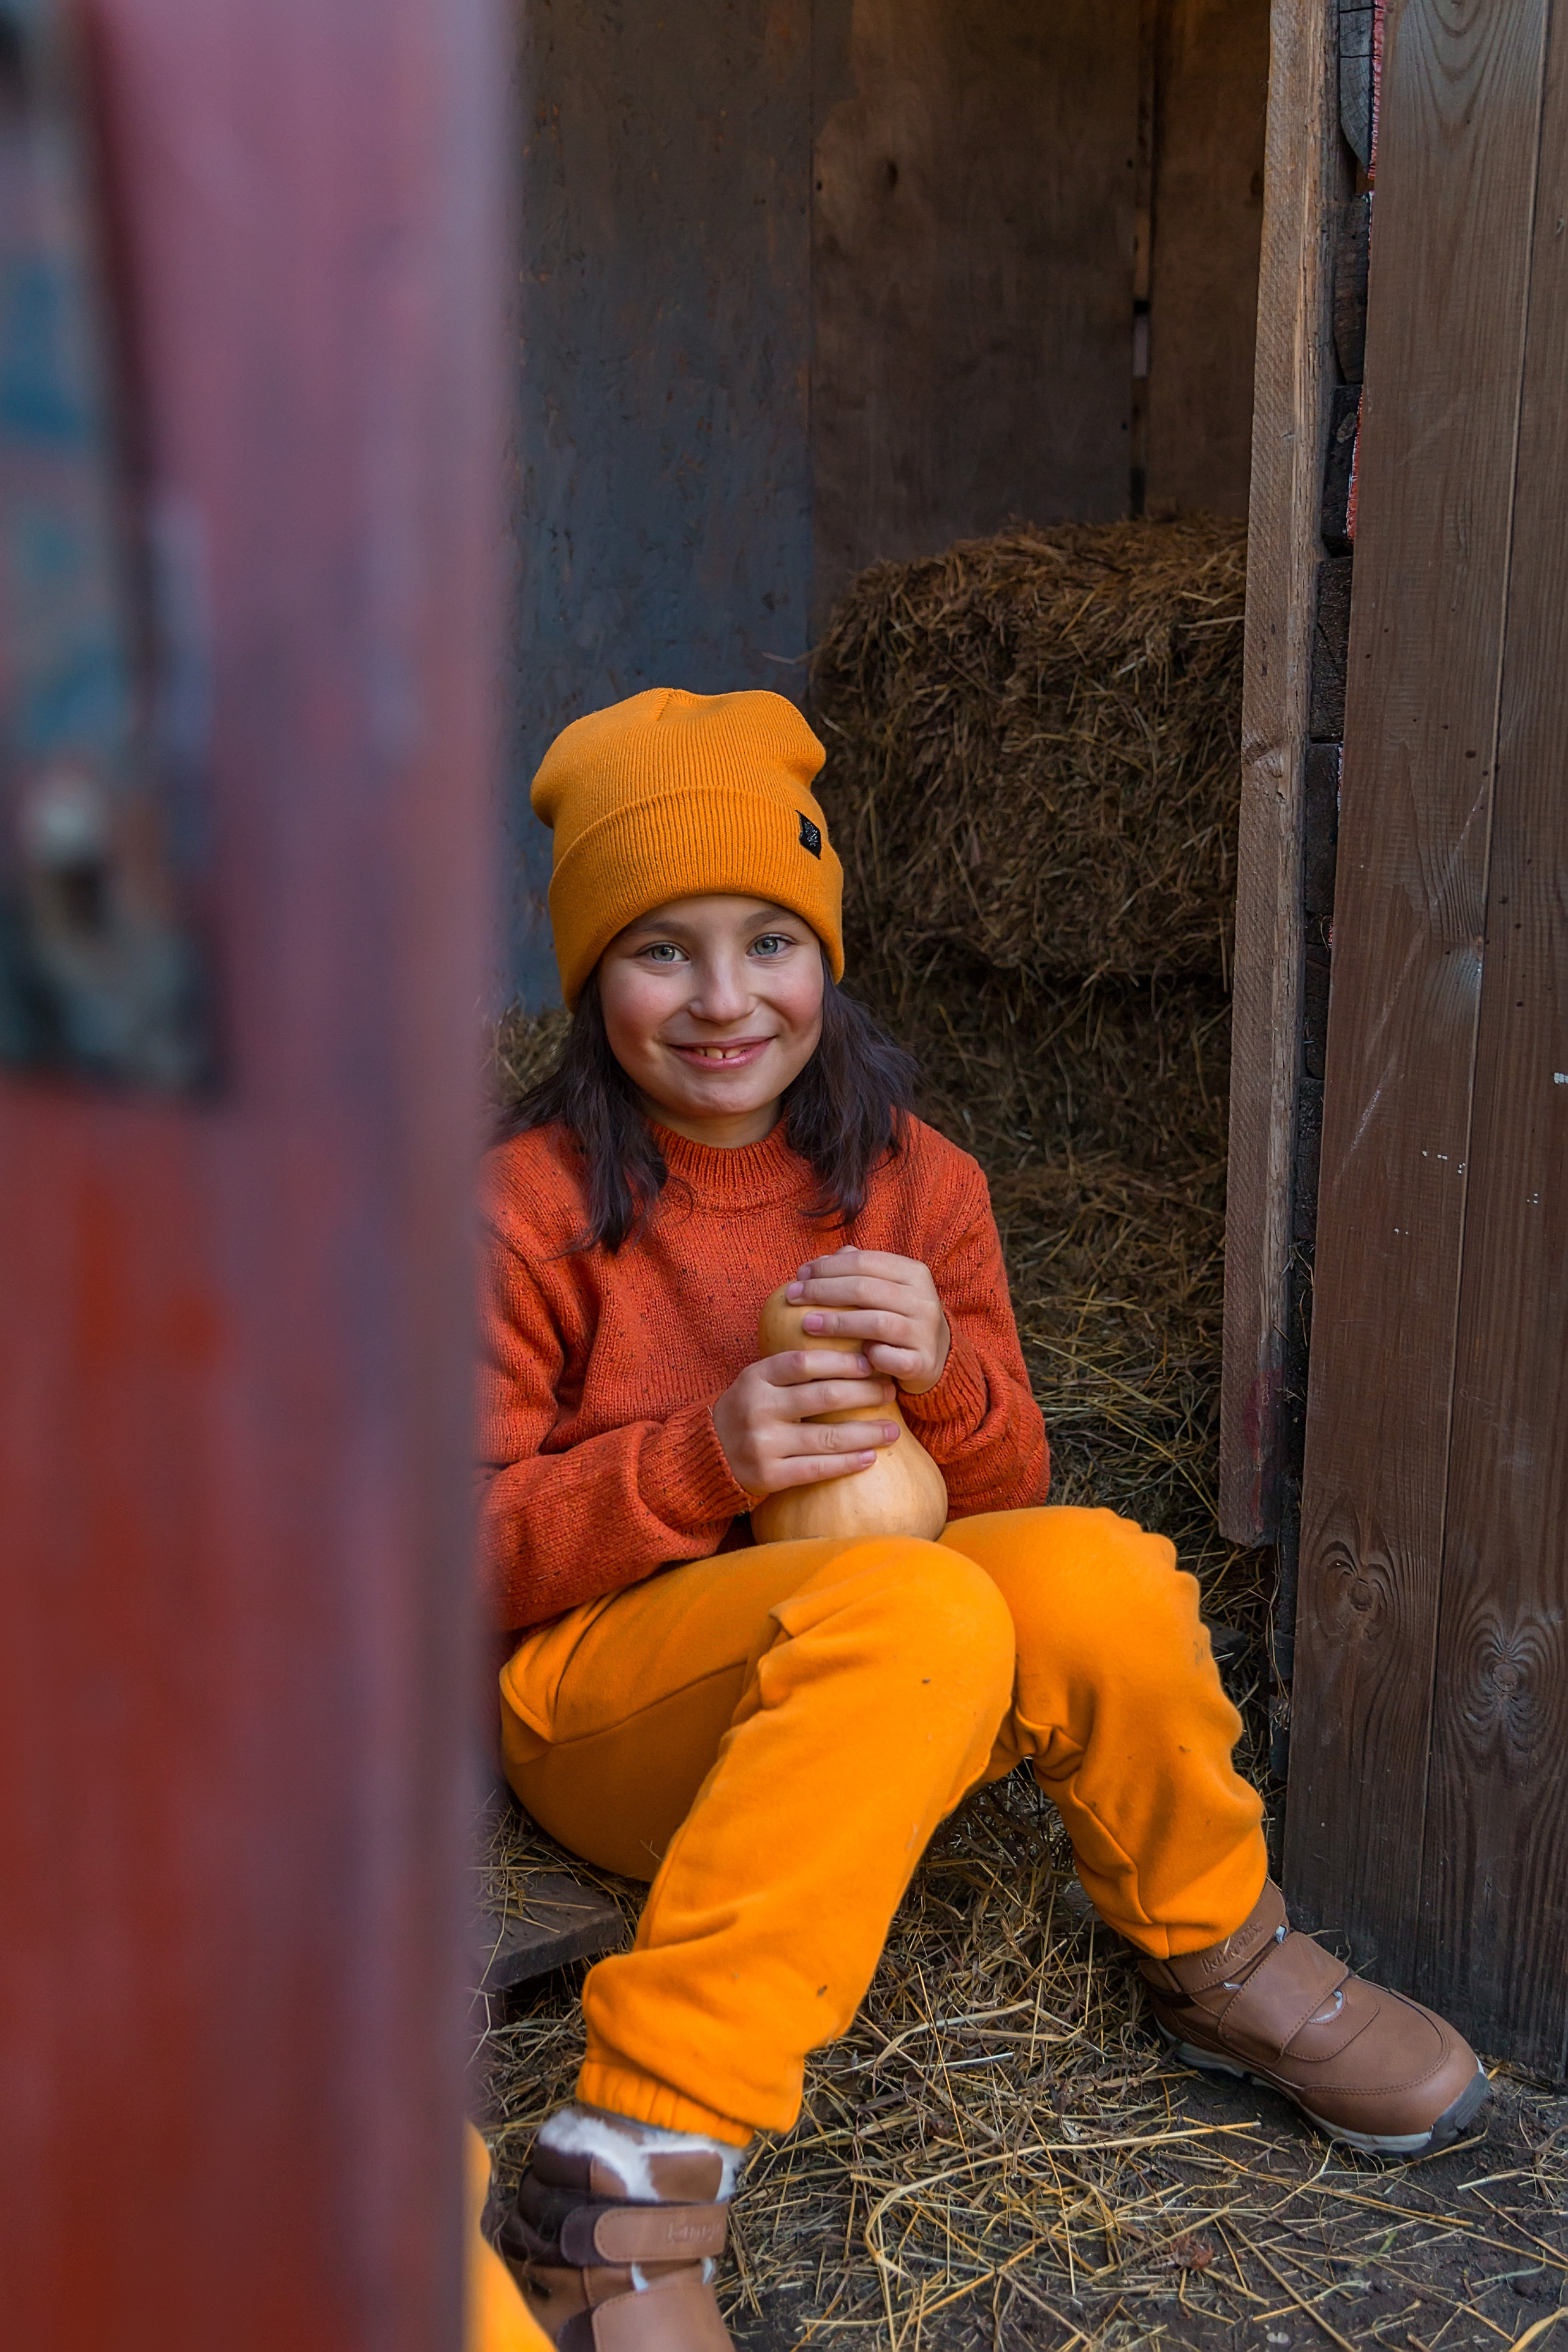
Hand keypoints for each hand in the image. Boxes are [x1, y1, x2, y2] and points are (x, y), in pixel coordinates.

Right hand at [711, 1350, 900, 1500]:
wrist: (707, 1455)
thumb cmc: (748, 1411)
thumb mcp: (758, 1381)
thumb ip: (792, 1369)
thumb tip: (853, 1352)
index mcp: (755, 1378)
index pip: (804, 1362)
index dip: (840, 1361)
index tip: (870, 1363)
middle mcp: (757, 1408)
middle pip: (822, 1397)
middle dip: (864, 1393)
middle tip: (889, 1392)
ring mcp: (762, 1444)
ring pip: (826, 1437)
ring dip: (866, 1433)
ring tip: (892, 1430)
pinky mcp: (768, 1475)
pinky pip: (816, 1469)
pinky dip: (846, 1463)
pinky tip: (869, 1458)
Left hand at [786, 1248, 950, 1394]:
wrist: (933, 1357)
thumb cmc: (896, 1317)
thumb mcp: (884, 1288)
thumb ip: (856, 1270)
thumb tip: (817, 1262)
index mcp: (914, 1273)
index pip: (864, 1261)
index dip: (828, 1266)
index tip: (799, 1274)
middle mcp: (924, 1300)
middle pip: (865, 1289)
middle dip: (823, 1291)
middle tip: (793, 1296)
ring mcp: (925, 1333)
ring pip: (876, 1322)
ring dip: (837, 1323)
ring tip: (807, 1324)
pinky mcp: (922, 1363)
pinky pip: (888, 1358)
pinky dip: (866, 1356)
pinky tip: (845, 1358)